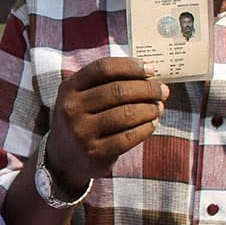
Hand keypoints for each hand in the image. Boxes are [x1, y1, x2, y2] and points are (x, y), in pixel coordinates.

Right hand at [47, 57, 168, 191]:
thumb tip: (147, 74)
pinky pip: (129, 136)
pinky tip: (152, 123)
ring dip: (150, 108)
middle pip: (118, 91)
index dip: (130, 66)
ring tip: (158, 107)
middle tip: (162, 90)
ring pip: (127, 113)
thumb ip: (106, 83)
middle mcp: (72, 108)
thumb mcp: (81, 97)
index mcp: (68, 88)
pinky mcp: (95, 152)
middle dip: (147, 89)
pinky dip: (146, 128)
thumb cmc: (82, 119)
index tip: (150, 69)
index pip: (102, 69)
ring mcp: (82, 132)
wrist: (63, 157)